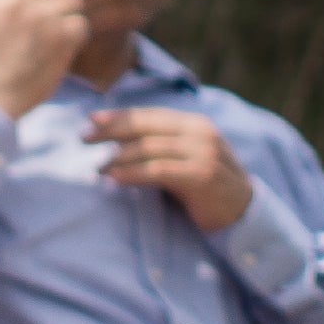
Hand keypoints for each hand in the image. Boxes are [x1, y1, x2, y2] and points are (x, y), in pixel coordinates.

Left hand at [93, 106, 254, 231]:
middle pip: (147, 126)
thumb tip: (110, 141)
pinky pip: (160, 170)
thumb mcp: (178, 159)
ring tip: (96, 168)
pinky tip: (113, 179)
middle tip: (83, 139)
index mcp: (192, 124)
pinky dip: (133, 173)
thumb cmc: (199, 184)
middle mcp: (200, 132)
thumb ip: (154, 146)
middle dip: (112, 130)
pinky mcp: (203, 175)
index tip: (90, 121)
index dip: (119, 116)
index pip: (150, 114)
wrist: (239, 209)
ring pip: (150, 147)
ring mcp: (204, 152)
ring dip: (118, 157)